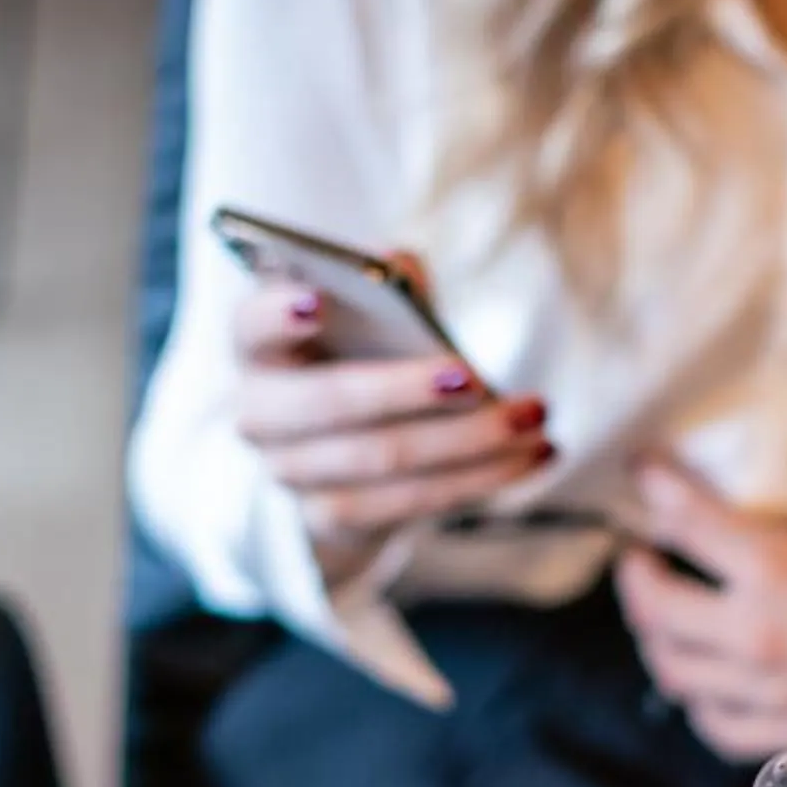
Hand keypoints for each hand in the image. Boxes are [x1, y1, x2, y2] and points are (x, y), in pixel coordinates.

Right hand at [231, 277, 552, 592]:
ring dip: (468, 441)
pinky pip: (410, 504)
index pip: (252, 326)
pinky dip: (481, 478)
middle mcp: (261, 414)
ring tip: (534, 416)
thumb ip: (384, 283)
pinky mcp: (334, 519)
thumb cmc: (364, 354)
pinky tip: (534, 455)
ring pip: (383, 460)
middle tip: (472, 376)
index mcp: (259, 346)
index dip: (278, 316)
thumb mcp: (372, 311)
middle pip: (328, 403)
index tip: (319, 302)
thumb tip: (398, 267)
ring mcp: (292, 473)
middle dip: (404, 390)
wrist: (349, 448)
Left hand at [613, 461, 786, 763]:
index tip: (644, 474)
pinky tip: (702, 686)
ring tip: (662, 621)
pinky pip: (718, 728)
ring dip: (656, 641)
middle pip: (655, 610)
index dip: (655, 489)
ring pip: (675, 675)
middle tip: (639, 559)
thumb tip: (755, 526)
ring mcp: (770, 693)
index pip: (684, 521)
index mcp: (773, 570)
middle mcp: (757, 635)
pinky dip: (698, 704)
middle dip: (635, 577)